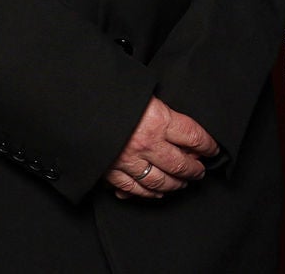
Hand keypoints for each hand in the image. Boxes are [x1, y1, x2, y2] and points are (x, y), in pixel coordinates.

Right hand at [105, 96, 219, 199]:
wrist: (71, 106)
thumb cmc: (107, 93)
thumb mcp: (140, 91)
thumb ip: (158, 107)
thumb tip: (173, 121)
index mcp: (158, 120)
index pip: (193, 136)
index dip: (207, 145)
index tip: (214, 149)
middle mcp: (146, 144)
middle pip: (180, 163)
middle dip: (194, 169)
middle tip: (201, 171)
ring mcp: (128, 161)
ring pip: (160, 181)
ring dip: (175, 184)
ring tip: (184, 183)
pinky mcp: (110, 172)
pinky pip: (134, 189)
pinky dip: (147, 193)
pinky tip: (156, 193)